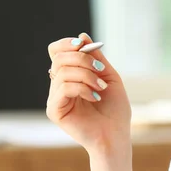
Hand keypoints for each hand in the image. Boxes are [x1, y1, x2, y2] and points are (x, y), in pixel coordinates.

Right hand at [46, 33, 131, 154]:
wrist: (116, 134)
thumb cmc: (115, 108)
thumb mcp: (109, 76)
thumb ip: (96, 58)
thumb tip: (82, 36)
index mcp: (71, 75)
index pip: (57, 51)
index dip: (67, 44)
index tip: (84, 44)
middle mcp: (59, 85)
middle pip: (59, 58)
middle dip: (83, 59)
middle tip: (101, 70)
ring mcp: (55, 98)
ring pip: (63, 71)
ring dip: (87, 75)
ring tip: (101, 87)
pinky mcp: (54, 110)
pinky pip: (63, 88)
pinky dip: (82, 88)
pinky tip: (95, 97)